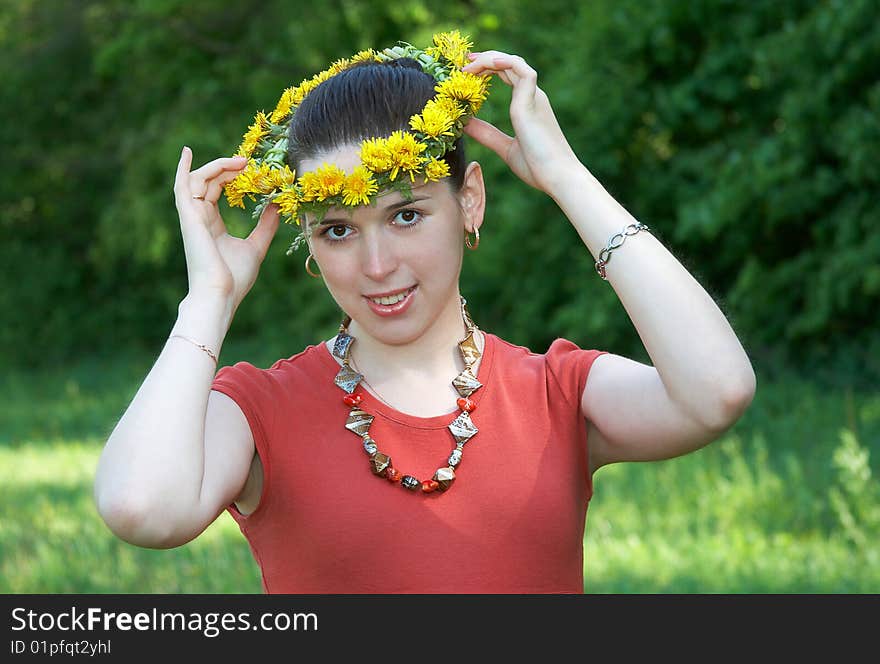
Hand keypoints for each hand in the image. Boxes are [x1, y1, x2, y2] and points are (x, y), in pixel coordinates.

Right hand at [173, 147, 279, 310]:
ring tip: (239, 162)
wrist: (221, 294)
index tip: (248, 168)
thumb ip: (265, 225)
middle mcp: (199, 218)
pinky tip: (187, 152)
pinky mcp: (188, 218)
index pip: (215, 192)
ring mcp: (191, 217)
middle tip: (248, 162)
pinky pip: (182, 187)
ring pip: (197, 180)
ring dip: (217, 167)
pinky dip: (182, 169)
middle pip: (208, 182)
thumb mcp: (256, 246)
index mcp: (212, 225)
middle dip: (226, 169)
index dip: (229, 176)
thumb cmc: (235, 278)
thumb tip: (276, 204)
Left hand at [462, 51, 580, 194]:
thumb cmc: (538, 166)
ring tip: (468, 64)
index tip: (468, 71)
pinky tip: (486, 64)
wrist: (557, 177)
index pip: (509, 75)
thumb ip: (486, 134)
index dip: (489, 68)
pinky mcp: (532, 101)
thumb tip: (465, 124)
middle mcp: (533, 96)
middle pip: (509, 64)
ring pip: (513, 62)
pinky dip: (504, 62)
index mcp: (528, 105)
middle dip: (486, 58)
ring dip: (490, 58)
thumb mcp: (505, 147)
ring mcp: (534, 97)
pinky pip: (521, 69)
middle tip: (464, 61)